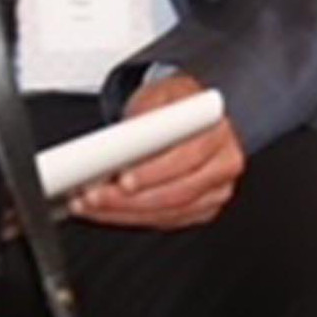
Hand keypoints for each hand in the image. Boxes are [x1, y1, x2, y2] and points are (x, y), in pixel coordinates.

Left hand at [68, 74, 244, 231]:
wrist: (188, 118)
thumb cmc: (176, 106)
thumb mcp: (160, 95)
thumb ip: (147, 114)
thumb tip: (126, 138)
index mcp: (218, 132)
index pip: (189, 157)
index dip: (155, 172)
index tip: (123, 179)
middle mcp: (224, 164)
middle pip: (177, 193)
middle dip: (130, 199)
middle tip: (95, 196)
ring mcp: (215, 191)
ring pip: (168, 213)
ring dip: (124, 212)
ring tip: (92, 204)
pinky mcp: (201, 210)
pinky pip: (164, 222)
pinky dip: (130, 218)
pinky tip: (106, 210)